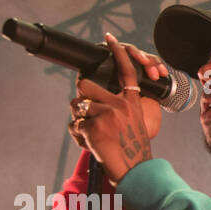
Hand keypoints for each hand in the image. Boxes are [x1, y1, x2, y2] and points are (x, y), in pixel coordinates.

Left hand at [68, 33, 167, 182]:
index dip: (118, 52)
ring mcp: (107, 115)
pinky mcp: (94, 127)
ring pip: (77, 106)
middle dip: (81, 97)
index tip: (109, 37)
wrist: (135, 172)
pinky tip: (91, 145)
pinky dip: (79, 137)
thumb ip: (118, 109)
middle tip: (86, 111)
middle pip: (86, 85)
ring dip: (79, 120)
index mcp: (132, 103)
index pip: (126, 71)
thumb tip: (90, 100)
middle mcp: (120, 105)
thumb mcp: (133, 125)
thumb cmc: (133, 152)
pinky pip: (75, 125)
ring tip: (92, 135)